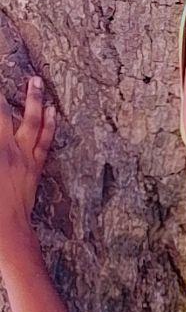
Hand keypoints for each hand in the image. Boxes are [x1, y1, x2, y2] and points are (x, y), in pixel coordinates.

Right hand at [0, 76, 55, 230]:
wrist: (6, 234)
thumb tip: (1, 134)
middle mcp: (8, 149)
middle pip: (4, 113)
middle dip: (3, 93)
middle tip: (21, 77)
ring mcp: (25, 158)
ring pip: (31, 122)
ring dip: (34, 100)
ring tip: (37, 82)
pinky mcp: (35, 169)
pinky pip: (45, 141)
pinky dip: (49, 124)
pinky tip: (53, 112)